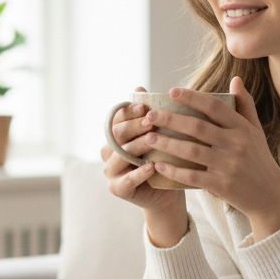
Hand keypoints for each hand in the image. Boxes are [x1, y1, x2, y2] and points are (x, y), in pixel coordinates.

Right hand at [102, 87, 187, 245]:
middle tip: (151, 121)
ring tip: (153, 141)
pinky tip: (152, 166)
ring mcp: (111, 171)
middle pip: (116, 135)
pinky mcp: (117, 189)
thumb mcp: (161, 134)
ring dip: (136, 147)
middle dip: (133, 127)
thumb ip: (150, 114)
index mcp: (116, 135)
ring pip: (119, 156)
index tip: (144, 106)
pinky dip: (139, 173)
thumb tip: (139, 86)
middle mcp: (109, 151)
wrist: (169, 191)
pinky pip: (126, 180)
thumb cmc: (165, 158)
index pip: (116, 119)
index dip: (128, 111)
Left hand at [137, 77, 279, 241]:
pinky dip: (174, 171)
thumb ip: (245, 105)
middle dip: (171, 119)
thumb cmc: (259, 160)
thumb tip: (235, 79)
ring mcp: (229, 165)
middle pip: (198, 127)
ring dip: (167, 143)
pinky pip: (193, 176)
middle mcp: (237, 144)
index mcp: (242, 128)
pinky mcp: (223, 185)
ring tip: (148, 138)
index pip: (214, 107)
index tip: (171, 91)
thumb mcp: (256, 131)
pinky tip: (158, 165)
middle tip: (150, 115)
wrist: (270, 197)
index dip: (192, 97)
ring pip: (192, 151)